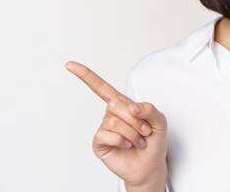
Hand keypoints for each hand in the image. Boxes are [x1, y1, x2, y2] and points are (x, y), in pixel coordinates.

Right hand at [66, 61, 167, 186]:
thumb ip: (149, 108)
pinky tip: (127, 146)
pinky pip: (107, 135)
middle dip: (135, 119)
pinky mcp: (99, 143)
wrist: (150, 165)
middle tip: (144, 131)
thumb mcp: (159, 120)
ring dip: (132, 133)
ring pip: (114, 121)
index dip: (86, 75)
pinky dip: (122, 141)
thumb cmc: (153, 141)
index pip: (102, 87)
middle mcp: (111, 114)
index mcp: (123, 104)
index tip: (70, 65)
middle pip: (115, 104)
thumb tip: (132, 107)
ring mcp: (104, 128)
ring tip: (138, 141)